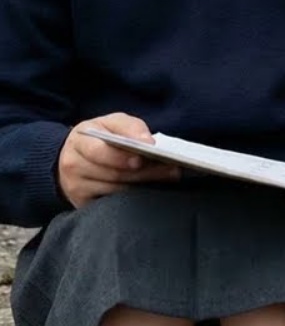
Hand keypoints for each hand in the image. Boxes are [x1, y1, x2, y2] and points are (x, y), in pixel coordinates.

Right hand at [58, 112, 180, 207]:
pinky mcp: (81, 203)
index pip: (99, 150)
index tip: (147, 154)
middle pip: (113, 173)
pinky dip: (133, 197)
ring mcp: (75, 186)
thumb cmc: (100, 136)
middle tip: (172, 168)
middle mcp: (72, 164)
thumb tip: (148, 142)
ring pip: (115, 189)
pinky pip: (111, 202)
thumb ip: (130, 127)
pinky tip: (151, 189)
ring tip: (169, 176)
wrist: (72, 156)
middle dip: (145, 171)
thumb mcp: (112, 123)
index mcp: (79, 139)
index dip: (123, 156)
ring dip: (144, 184)